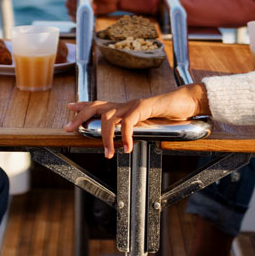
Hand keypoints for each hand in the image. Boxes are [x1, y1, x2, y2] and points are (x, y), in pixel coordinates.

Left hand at [64, 84, 207, 157]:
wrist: (186, 101)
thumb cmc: (168, 113)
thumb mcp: (146, 124)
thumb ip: (133, 129)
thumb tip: (124, 142)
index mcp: (124, 107)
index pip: (99, 103)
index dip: (83, 105)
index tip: (69, 107)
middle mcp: (125, 104)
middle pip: (96, 107)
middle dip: (80, 116)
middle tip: (68, 128)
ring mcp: (133, 104)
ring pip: (109, 117)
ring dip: (106, 137)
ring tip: (109, 154)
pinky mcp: (144, 107)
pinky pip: (129, 121)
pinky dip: (126, 135)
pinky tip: (127, 147)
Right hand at [65, 0, 122, 17]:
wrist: (116, 0)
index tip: (88, 0)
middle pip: (69, 3)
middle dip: (78, 7)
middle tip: (91, 7)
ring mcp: (79, 4)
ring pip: (70, 10)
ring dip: (78, 13)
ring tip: (90, 12)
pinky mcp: (83, 11)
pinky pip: (74, 16)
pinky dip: (76, 18)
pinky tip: (81, 19)